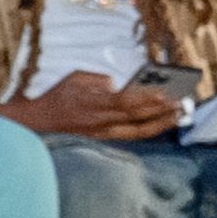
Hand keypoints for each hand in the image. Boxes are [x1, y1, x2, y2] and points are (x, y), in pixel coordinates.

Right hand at [2, 72, 182, 143]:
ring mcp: (102, 133)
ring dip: (159, 125)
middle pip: (137, 119)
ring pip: (137, 131)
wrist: (36, 123)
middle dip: (161, 113)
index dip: (148, 100)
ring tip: (176, 118)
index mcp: (94, 103)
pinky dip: (146, 131)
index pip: (127, 102)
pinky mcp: (102, 139)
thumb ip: (97, 79)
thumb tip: (115, 83)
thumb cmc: (54, 97)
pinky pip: (129, 136)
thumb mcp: (74, 78)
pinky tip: (158, 127)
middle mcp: (101, 121)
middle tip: (180, 106)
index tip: (166, 95)